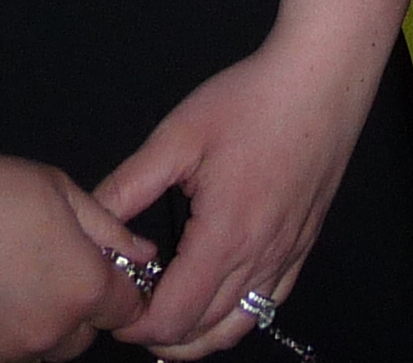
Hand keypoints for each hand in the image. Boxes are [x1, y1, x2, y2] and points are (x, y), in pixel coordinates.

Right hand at [0, 119, 152, 362]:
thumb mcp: (58, 190)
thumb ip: (108, 228)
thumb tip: (142, 252)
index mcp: (82, 289)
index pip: (127, 308)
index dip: (117, 289)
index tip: (100, 274)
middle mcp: (46, 334)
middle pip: (79, 337)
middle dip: (73, 311)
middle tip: (41, 272)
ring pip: (34, 355)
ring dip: (29, 331)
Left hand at [94, 38, 382, 356]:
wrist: (324, 76)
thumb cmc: (251, 100)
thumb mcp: (177, 137)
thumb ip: (128, 187)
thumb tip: (89, 226)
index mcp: (224, 236)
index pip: (171, 318)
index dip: (133, 325)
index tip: (112, 305)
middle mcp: (259, 258)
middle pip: (200, 332)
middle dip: (157, 334)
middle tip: (129, 308)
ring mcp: (287, 255)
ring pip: (237, 327)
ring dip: (195, 337)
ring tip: (164, 321)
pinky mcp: (304, 244)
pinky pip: (268, 304)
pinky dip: (234, 319)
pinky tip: (214, 304)